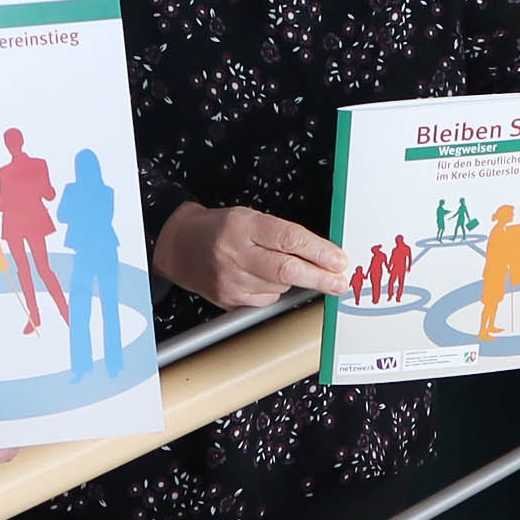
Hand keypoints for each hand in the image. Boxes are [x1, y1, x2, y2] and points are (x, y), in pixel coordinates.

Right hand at [151, 202, 349, 309]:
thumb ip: (283, 235)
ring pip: (280, 287)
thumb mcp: (250, 218)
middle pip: (287, 270)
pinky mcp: (228, 300)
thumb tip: (323, 255)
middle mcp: (234, 253)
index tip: (339, 260)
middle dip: (320, 278)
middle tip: (339, 282)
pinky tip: (259, 278)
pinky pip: (266, 300)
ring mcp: (230, 280)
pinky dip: (273, 291)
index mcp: (243, 226)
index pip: (289, 239)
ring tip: (277, 267)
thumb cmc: (220, 229)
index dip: (319, 251)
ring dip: (292, 281)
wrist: (179, 246)